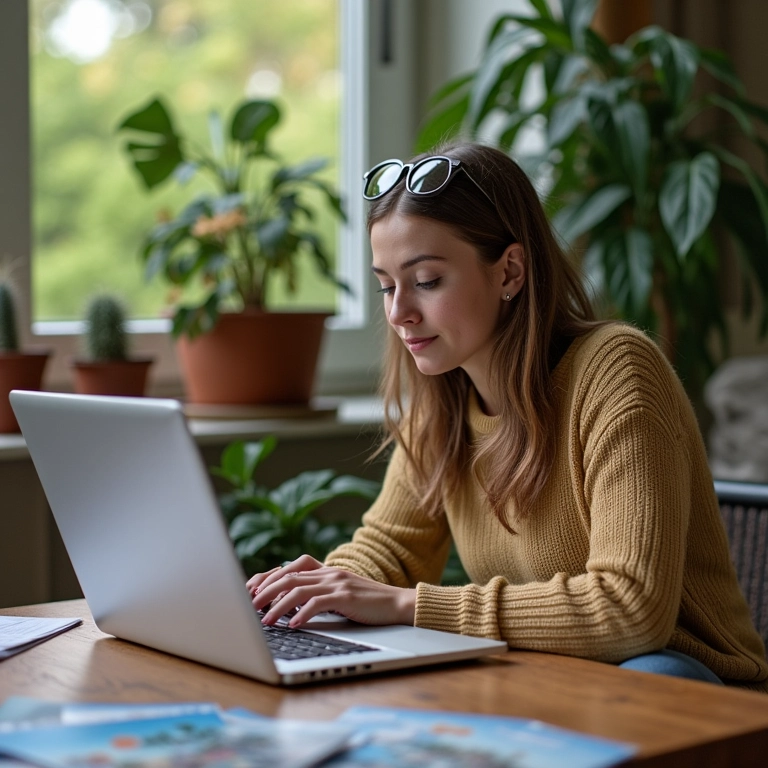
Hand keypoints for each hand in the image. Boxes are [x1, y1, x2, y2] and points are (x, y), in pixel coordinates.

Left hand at [245, 554, 415, 627]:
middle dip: (265, 592)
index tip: (251, 590)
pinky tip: (293, 625)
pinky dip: (302, 614)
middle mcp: (328, 572)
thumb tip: (288, 605)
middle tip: (249, 606)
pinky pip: (317, 602)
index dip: (268, 577)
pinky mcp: (345, 596)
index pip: (289, 568)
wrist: (396, 603)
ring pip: (298, 590)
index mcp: (325, 570)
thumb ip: (318, 593)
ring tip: (265, 620)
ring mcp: (337, 582)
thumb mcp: (339, 593)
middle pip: (288, 577)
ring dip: (277, 606)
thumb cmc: (367, 603)